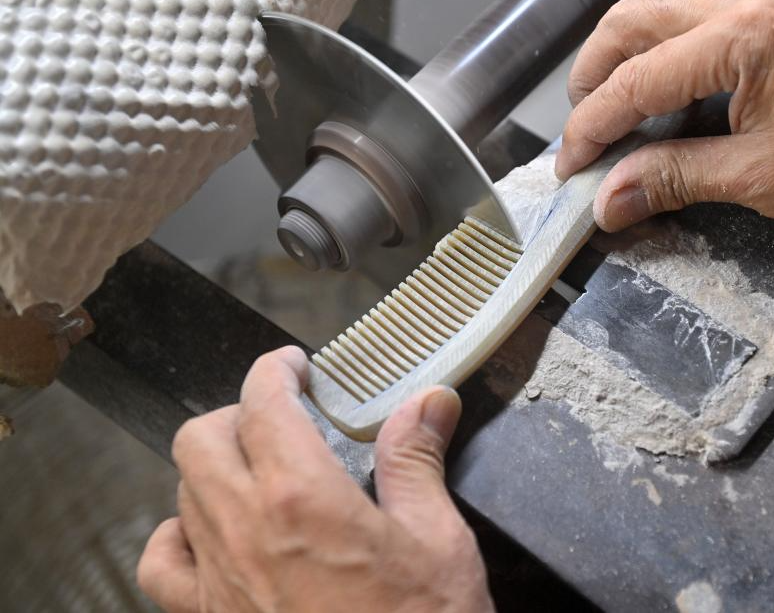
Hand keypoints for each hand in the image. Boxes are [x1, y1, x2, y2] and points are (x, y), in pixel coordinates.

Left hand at [137, 347, 491, 612]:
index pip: (262, 402)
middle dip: (238, 412)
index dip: (274, 370)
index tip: (292, 366)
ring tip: (257, 471)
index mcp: (302, 497)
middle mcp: (245, 531)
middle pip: (201, 437)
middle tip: (279, 416)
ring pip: (181, 490)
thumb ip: (416, 461)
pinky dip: (178, 535)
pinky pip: (162, 565)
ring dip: (215, 465)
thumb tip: (429, 402)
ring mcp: (219, 581)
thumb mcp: (436, 540)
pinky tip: (212, 534)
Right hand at [556, 0, 773, 230]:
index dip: (591, 128)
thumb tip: (612, 199)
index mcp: (741, 41)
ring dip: (614, 55)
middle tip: (584, 137)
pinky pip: (678, 10)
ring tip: (607, 109)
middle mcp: (739, 6)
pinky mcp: (755, 14)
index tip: (572, 165)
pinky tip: (648, 85)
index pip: (635, 81)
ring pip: (646, 6)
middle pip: (626, 24)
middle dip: (590, 82)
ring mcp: (747, 3)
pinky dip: (647, 45)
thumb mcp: (759, 178)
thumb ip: (675, 180)